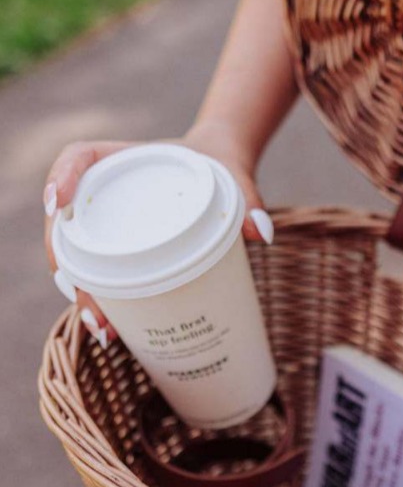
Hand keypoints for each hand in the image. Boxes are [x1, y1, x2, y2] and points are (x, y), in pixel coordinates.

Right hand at [42, 120, 272, 345]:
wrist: (221, 168)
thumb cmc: (222, 167)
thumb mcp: (235, 179)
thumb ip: (249, 200)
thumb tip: (260, 233)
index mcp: (121, 158)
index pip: (78, 158)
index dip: (60, 178)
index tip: (58, 204)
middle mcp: (103, 188)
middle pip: (68, 221)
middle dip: (66, 261)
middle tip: (87, 297)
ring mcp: (106, 218)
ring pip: (77, 253)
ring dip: (80, 289)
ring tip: (103, 325)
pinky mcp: (119, 244)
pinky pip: (99, 268)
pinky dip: (100, 296)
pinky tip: (110, 327)